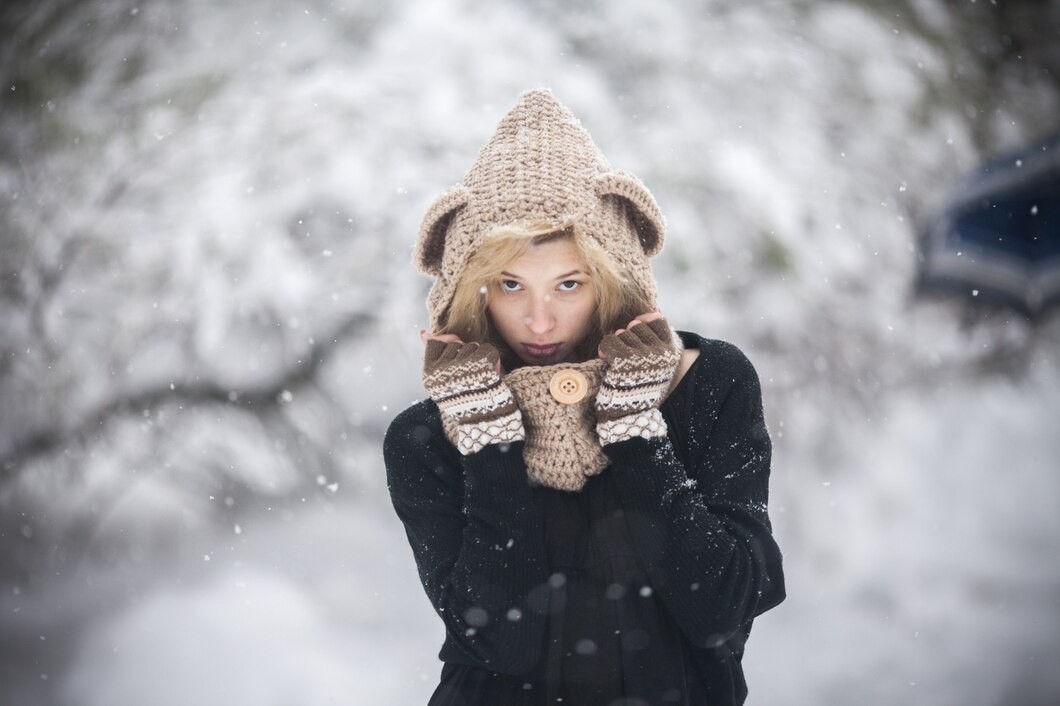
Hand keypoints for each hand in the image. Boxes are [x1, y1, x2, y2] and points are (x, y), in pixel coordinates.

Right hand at [421, 336, 523, 454]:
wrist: (486, 425)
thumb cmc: (466, 402)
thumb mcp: (444, 381)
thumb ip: (433, 355)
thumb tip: (423, 333)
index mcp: (429, 374)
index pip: (436, 344)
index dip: (450, 351)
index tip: (457, 367)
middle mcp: (441, 370)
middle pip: (455, 343)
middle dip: (466, 355)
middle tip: (471, 378)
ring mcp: (461, 366)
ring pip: (472, 346)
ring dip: (480, 359)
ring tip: (481, 379)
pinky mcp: (480, 365)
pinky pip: (488, 350)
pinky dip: (494, 361)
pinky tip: (492, 376)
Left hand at [595, 316, 681, 444]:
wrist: (628, 415)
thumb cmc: (639, 388)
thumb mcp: (654, 363)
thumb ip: (655, 339)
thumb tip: (651, 314)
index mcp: (671, 352)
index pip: (658, 321)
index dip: (644, 324)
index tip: (636, 337)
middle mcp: (661, 352)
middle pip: (638, 326)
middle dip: (628, 336)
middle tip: (625, 354)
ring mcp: (643, 354)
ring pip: (623, 333)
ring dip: (616, 344)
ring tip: (616, 360)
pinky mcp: (624, 359)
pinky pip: (610, 341)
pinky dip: (604, 349)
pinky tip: (605, 358)